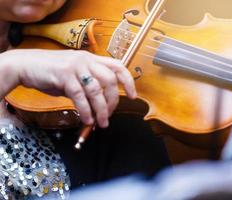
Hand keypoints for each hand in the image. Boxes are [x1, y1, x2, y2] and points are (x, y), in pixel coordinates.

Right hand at [0, 49, 136, 127]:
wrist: (25, 65)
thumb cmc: (51, 72)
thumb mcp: (74, 76)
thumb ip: (88, 87)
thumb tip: (100, 106)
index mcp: (91, 59)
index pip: (117, 66)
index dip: (128, 81)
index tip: (132, 95)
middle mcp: (86, 60)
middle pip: (109, 80)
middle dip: (113, 101)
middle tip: (109, 115)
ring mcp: (75, 66)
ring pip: (96, 90)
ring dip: (101, 110)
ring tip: (101, 122)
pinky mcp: (64, 75)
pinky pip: (80, 96)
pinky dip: (86, 110)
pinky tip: (87, 119)